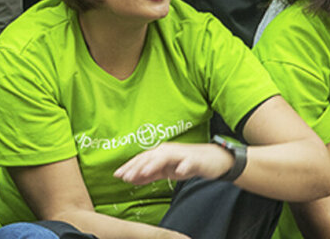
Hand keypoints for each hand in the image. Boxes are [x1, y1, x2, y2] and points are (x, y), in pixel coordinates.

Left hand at [114, 142, 234, 186]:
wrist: (212, 160)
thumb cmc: (187, 164)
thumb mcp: (166, 170)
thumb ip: (151, 174)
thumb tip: (133, 179)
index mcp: (159, 153)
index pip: (141, 159)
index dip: (128, 167)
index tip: (116, 175)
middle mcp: (167, 151)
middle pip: (149, 158)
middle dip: (136, 167)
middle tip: (125, 177)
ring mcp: (181, 154)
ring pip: (164, 158)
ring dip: (153, 165)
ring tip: (143, 173)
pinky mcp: (194, 160)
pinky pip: (188, 163)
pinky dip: (183, 167)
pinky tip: (179, 173)